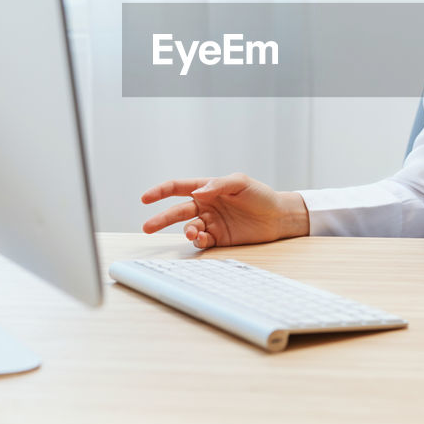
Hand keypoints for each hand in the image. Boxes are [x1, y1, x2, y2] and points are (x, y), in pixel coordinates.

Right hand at [140, 172, 309, 248]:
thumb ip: (217, 185)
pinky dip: (199, 241)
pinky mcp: (219, 238)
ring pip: (188, 228)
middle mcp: (205, 206)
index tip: (145, 198)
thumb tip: (197, 192)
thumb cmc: (261, 195)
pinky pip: (202, 241)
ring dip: (187, 231)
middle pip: (177, 211)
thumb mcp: (240, 183)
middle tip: (147, 227)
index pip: (178, 188)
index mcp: (207, 189)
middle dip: (161, 219)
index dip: (160, 192)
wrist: (279, 217)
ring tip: (194, 233)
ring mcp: (211, 223)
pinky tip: (203, 239)